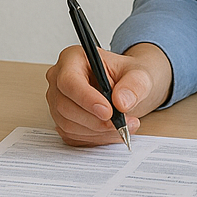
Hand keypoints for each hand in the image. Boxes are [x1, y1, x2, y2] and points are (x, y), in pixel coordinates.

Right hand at [44, 42, 172, 146]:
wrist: (127, 88)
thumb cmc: (127, 75)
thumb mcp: (138, 74)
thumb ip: (133, 85)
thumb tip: (121, 101)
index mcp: (73, 58)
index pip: (69, 81)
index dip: (86, 99)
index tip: (108, 112)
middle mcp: (59, 79)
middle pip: (65, 106)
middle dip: (95, 120)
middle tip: (121, 123)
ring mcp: (57, 101)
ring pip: (69, 125)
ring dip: (98, 131)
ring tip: (122, 126)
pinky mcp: (62, 121)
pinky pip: (73, 136)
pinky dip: (95, 138)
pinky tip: (111, 131)